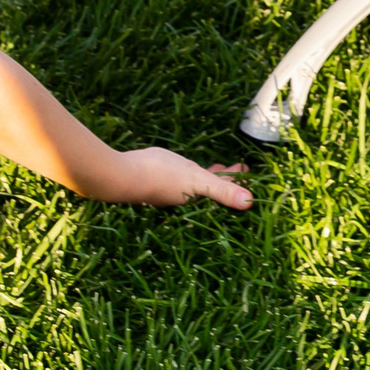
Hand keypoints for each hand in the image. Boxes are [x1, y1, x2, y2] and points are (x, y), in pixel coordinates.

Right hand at [90, 148, 252, 209]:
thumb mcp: (196, 180)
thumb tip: (251, 203)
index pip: (223, 194)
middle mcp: (183, 200)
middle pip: (211, 190)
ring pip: (195, 185)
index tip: (248, 172)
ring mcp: (169, 193)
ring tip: (217, 167)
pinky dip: (190, 173)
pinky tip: (184, 167)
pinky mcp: (156, 183)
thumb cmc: (159, 176)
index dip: (237, 183)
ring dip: (208, 176)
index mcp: (196, 200)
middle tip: (238, 169)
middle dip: (225, 180)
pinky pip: (180, 179)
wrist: (119, 174)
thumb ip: (222, 190)